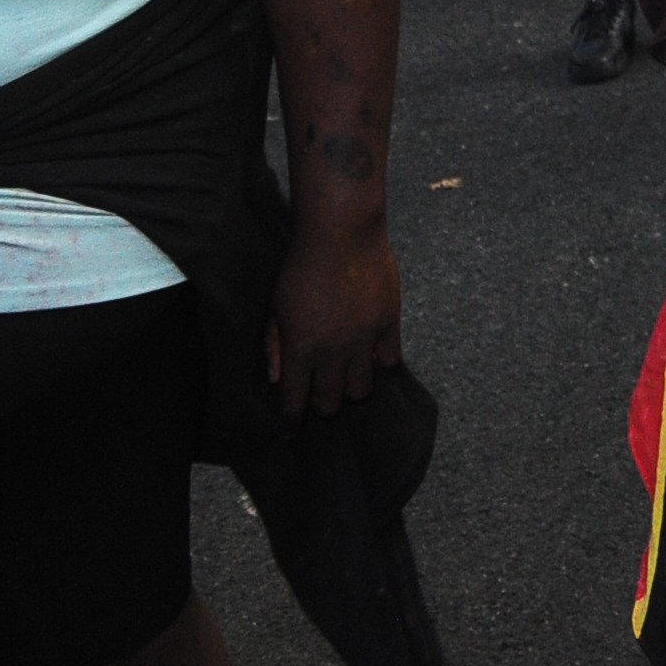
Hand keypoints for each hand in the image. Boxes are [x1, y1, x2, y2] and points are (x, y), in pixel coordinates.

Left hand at [265, 217, 403, 416]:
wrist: (341, 234)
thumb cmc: (300, 268)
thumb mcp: (276, 308)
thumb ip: (276, 345)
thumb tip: (278, 377)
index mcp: (301, 349)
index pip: (295, 401)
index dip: (291, 420)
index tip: (290, 431)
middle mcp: (334, 352)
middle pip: (331, 401)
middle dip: (323, 405)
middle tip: (320, 397)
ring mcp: (365, 339)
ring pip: (362, 388)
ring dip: (352, 387)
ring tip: (348, 377)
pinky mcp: (389, 323)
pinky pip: (389, 360)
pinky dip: (380, 363)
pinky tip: (372, 356)